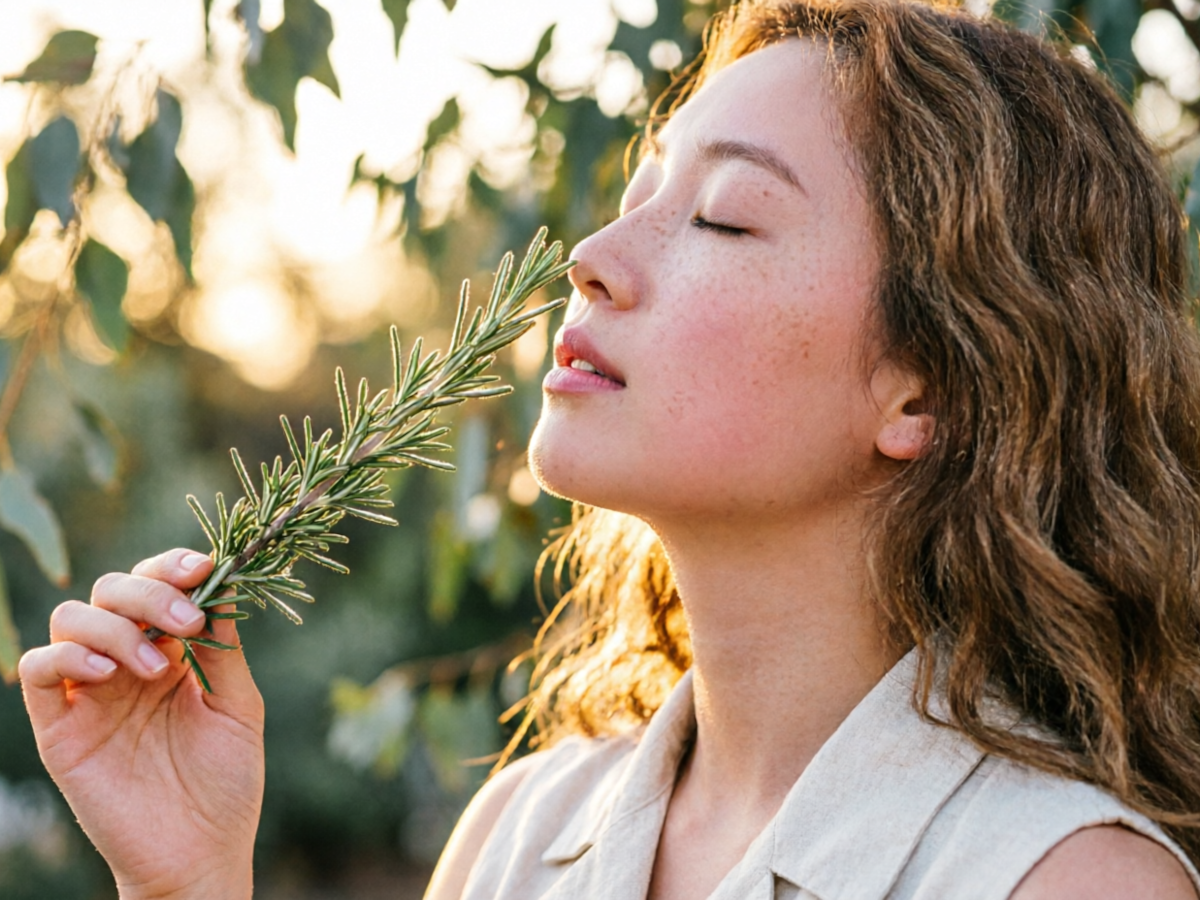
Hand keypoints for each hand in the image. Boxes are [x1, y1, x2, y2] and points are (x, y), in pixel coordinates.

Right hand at [19, 549, 263, 899]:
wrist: (203, 854)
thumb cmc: (226, 783)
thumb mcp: (239, 705)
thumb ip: (225, 649)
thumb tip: (226, 582)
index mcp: (171, 652)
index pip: (156, 585)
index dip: (173, 566)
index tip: (205, 567)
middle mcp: (126, 664)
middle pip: (111, 589)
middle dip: (150, 591)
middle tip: (187, 622)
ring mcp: (90, 694)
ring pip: (73, 619)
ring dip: (118, 628)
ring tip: (160, 669)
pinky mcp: (59, 729)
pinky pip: (39, 672)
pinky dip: (67, 657)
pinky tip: (109, 676)